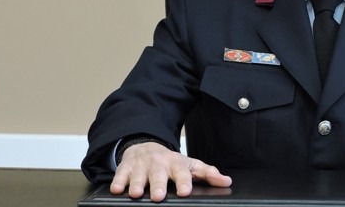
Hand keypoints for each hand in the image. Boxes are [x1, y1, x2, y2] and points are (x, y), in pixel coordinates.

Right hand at [110, 142, 231, 201]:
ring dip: (137, 184)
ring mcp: (141, 165)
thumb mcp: (190, 165)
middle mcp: (158, 164)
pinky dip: (118, 181)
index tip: (185, 192)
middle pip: (158, 175)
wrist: (146, 147)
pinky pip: (120, 174)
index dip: (183, 182)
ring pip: (138, 175)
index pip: (182, 173)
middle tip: (158, 196)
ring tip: (137, 193)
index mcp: (176, 164)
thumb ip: (208, 173)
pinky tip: (117, 188)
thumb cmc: (170, 162)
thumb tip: (226, 181)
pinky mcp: (126, 167)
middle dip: (158, 185)